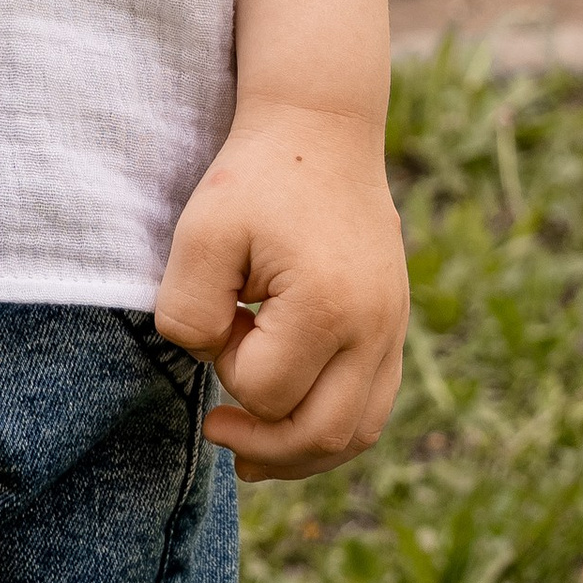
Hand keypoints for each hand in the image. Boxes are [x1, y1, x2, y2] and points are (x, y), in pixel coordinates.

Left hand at [154, 98, 408, 480]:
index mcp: (328, 305)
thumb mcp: (201, 232)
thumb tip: (212, 362)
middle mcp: (375, 327)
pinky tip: (292, 425)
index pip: (267, 391)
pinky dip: (332, 429)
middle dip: (262, 444)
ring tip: (251, 454)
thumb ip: (187, 312)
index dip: (227, 367)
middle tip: (214, 427)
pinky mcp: (395, 324)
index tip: (222, 314)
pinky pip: (373, 405)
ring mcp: (394, 328)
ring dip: (301, 453)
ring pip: (357, 432)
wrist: (321, 128)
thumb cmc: (256, 177)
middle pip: (323, 434)